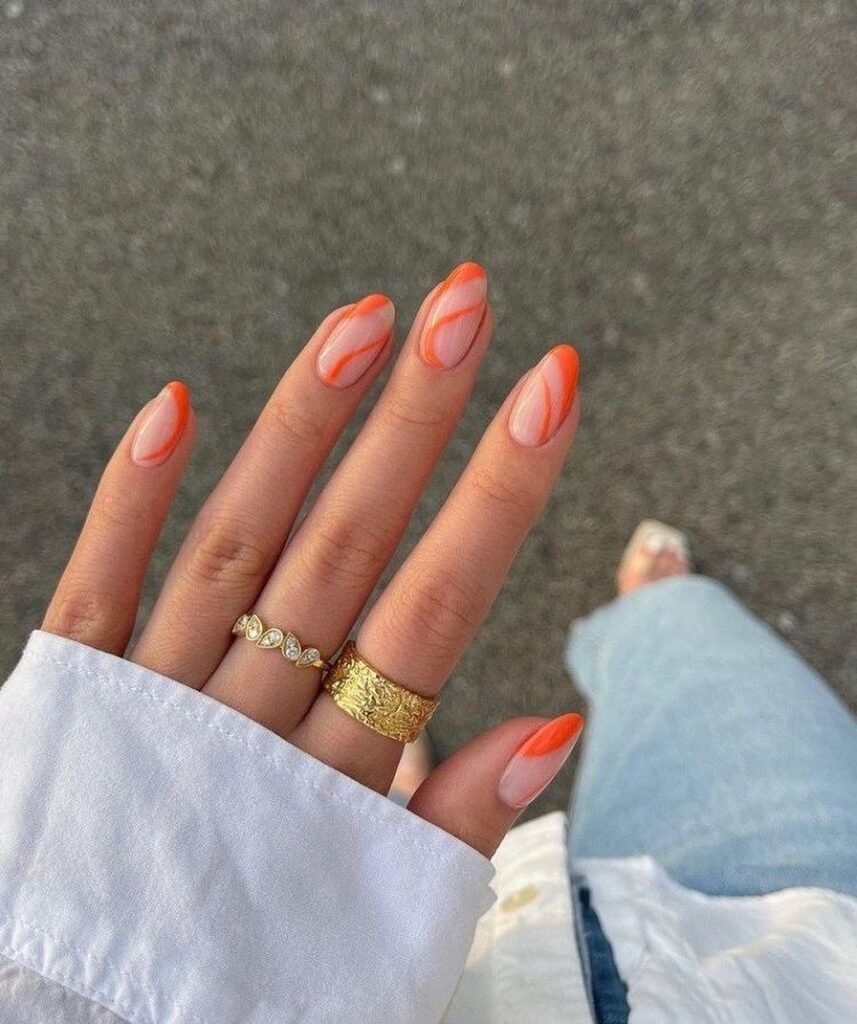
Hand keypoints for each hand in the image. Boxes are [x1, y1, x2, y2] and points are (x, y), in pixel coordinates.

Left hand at [42, 263, 582, 857]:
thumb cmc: (255, 973)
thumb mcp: (380, 912)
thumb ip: (460, 817)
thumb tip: (558, 723)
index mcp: (337, 777)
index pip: (439, 606)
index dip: (500, 491)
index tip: (549, 388)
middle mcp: (248, 724)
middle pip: (346, 547)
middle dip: (417, 418)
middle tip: (466, 304)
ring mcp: (153, 707)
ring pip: (238, 545)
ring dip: (301, 429)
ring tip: (361, 323)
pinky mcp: (72, 705)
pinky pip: (94, 591)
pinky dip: (129, 498)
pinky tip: (171, 403)